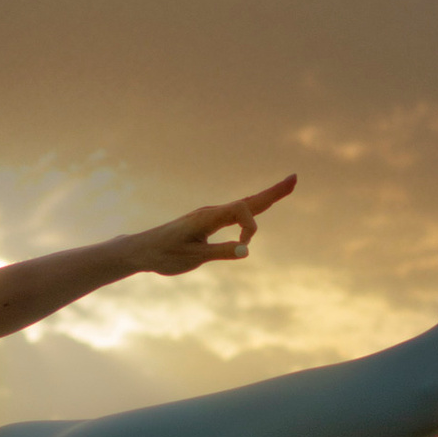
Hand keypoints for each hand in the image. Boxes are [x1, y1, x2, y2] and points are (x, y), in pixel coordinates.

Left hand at [135, 175, 297, 276]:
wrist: (142, 250)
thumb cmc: (164, 255)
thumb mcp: (192, 257)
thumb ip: (220, 252)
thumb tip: (246, 251)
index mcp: (208, 217)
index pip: (241, 211)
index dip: (250, 227)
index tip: (244, 246)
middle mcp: (212, 212)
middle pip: (249, 200)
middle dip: (273, 192)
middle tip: (295, 178)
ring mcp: (211, 215)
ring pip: (244, 204)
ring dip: (266, 197)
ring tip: (286, 187)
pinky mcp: (209, 222)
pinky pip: (236, 212)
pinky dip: (253, 208)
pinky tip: (259, 207)